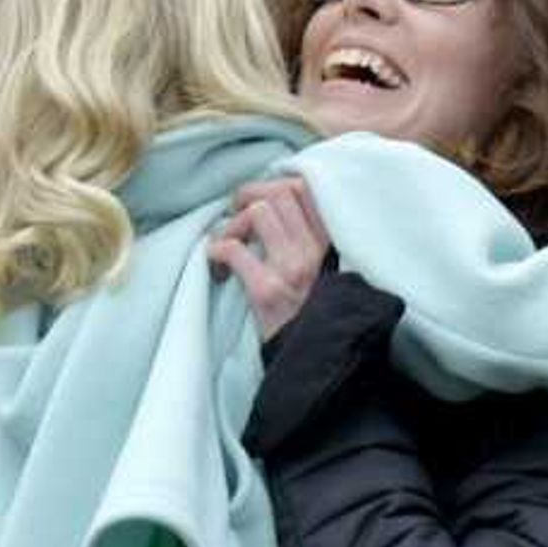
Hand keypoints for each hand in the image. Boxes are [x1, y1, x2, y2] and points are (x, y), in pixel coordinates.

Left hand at [208, 178, 329, 338]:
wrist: (314, 361)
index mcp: (331, 243)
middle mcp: (316, 251)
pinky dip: (216, 251)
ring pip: (258, 212)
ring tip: (228, 244)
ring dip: (233, 224)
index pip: (306, 188)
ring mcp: (292, 269)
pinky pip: (234, 250)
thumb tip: (271, 205)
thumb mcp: (324, 271)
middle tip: (235, 217)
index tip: (259, 202)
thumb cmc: (311, 315)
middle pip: (280, 192)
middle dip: (249, 196)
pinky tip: (217, 267)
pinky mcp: (267, 290)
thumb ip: (308, 241)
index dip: (275, 185)